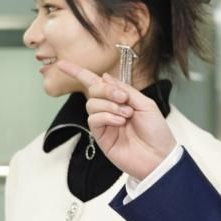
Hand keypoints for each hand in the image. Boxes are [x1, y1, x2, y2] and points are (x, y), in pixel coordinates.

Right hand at [56, 61, 176, 180]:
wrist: (158, 156)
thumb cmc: (156, 131)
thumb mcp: (145, 104)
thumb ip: (125, 89)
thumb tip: (104, 77)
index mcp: (120, 99)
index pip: (96, 83)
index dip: (78, 73)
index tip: (62, 64)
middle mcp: (110, 109)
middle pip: (93, 90)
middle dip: (106, 90)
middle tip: (123, 98)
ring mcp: (104, 123)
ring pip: (91, 104)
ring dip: (109, 105)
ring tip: (126, 114)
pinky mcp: (100, 136)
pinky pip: (93, 119)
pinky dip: (106, 116)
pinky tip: (119, 122)